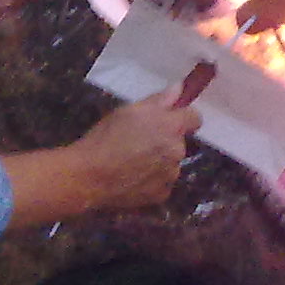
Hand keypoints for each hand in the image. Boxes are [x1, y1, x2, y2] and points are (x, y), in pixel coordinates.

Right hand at [51, 92, 200, 210]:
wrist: (89, 175)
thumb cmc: (107, 137)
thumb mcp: (129, 110)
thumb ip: (159, 100)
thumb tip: (179, 89)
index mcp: (171, 127)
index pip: (195, 118)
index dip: (183, 117)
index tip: (168, 119)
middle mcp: (177, 151)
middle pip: (178, 142)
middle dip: (165, 140)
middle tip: (140, 141)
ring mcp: (170, 176)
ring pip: (170, 164)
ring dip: (159, 161)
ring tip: (132, 162)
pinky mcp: (161, 195)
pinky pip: (162, 183)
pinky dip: (151, 181)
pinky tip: (132, 178)